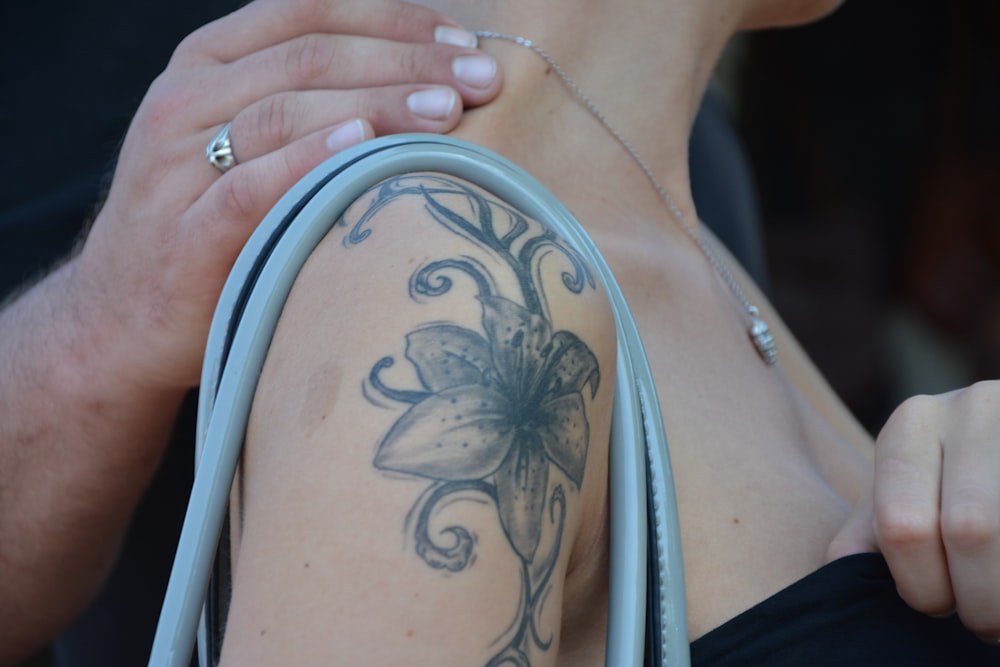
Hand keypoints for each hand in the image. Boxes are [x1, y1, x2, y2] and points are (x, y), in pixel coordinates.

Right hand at [74, 0, 501, 390]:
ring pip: (285, 110)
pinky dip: (310, 161)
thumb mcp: (240, 143)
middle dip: (407, 60)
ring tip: (449, 110)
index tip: (463, 39)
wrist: (121, 317)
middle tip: (483, 78)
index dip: (391, 19)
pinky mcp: (184, 234)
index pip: (307, 12)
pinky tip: (364, 147)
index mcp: (206, 64)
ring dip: (377, 104)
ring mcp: (176, 166)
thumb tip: (422, 82)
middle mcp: (186, 100)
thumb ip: (304, 102)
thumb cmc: (210, 223)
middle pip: (310, 57)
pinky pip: (251, 185)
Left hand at [828, 380, 999, 640]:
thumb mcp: (902, 491)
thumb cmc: (945, 479)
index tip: (935, 609)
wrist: (998, 437)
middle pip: (970, 528)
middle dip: (977, 597)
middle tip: (981, 622)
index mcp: (912, 425)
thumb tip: (843, 575)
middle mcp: (970, 410)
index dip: (922, 587)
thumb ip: (870, 533)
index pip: (904, 524)